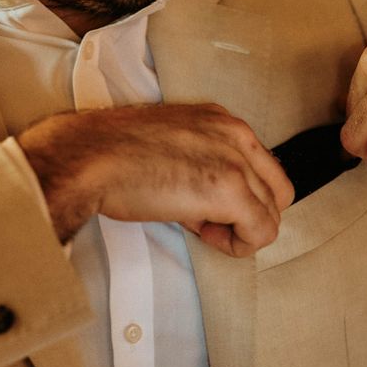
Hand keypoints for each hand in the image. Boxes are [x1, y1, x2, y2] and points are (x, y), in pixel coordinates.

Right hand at [17, 104, 293, 255]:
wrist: (90, 157)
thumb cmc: (116, 153)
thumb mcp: (173, 145)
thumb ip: (204, 166)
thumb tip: (213, 207)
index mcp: (225, 121)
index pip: (264, 168)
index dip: (241, 196)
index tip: (206, 206)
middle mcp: (238, 135)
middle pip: (276, 192)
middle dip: (248, 215)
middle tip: (208, 223)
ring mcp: (236, 161)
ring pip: (271, 214)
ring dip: (240, 230)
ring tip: (200, 228)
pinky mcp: (228, 190)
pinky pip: (261, 232)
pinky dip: (239, 244)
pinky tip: (205, 236)